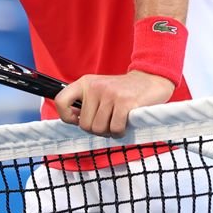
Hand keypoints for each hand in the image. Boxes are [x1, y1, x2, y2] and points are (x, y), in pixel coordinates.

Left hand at [52, 70, 174, 136]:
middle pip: (84, 125)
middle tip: (108, 122)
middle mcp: (95, 87)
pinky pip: (115, 129)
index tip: (77, 120)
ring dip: (110, 132)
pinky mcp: (125, 102)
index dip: (66, 117)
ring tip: (117, 122)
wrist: (151, 80)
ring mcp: (110, 94)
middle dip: (97, 130)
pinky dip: (120, 132)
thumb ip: (86, 104)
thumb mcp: (99, 90)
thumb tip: (73, 120)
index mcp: (85, 83)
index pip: (61, 101)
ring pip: (99, 129)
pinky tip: (125, 124)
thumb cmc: (123, 91)